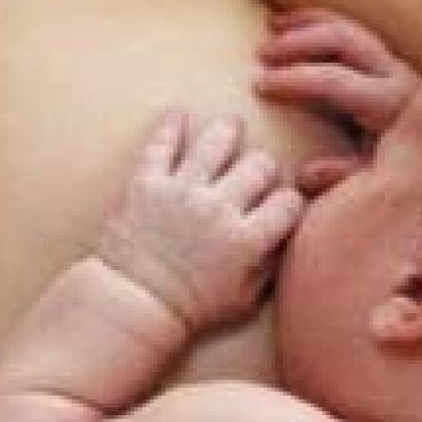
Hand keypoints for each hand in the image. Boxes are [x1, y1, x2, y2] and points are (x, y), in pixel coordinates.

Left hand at [97, 112, 306, 331]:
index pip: (288, 203)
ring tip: (231, 128)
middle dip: (263, 167)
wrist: (132, 302)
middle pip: (259, 165)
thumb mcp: (242, 301)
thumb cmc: (188, 308)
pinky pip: (162, 143)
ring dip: (228, 132)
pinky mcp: (147, 182)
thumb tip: (284, 240)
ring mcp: (182, 191)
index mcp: (246, 239)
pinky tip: (179, 114)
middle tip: (257, 171)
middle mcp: (219, 208)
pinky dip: (171, 125)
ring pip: (217, 142)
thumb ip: (268, 268)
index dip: (290, 201)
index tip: (282, 203)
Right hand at [255, 7, 421, 175]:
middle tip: (263, 53)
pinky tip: (294, 25)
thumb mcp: (374, 183)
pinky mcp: (390, 61)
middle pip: (343, 41)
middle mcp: (395, 75)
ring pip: (348, 28)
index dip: (294, 79)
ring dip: (308, 24)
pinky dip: (322, 23)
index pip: (334, 80)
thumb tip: (305, 174)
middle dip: (299, 42)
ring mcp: (394, 63)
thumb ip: (341, 177)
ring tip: (272, 26)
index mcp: (389, 104)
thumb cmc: (404, 175)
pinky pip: (353, 32)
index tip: (260, 84)